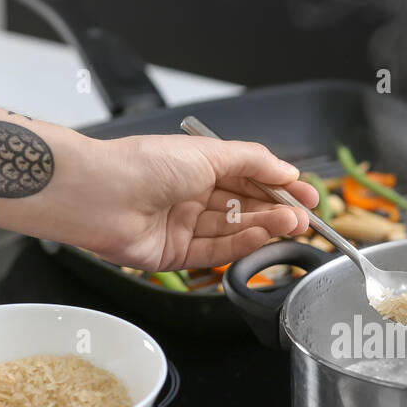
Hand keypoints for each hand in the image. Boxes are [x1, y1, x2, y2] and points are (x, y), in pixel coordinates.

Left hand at [36, 132, 319, 270]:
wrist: (99, 194)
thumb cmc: (144, 164)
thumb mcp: (208, 152)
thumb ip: (252, 162)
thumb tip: (286, 170)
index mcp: (196, 166)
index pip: (248, 179)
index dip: (278, 187)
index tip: (307, 195)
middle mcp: (190, 196)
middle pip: (243, 207)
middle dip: (276, 211)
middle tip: (304, 217)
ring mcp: (183, 226)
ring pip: (232, 230)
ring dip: (264, 227)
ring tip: (291, 225)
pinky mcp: (174, 254)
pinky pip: (214, 252)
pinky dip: (240, 244)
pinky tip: (262, 237)